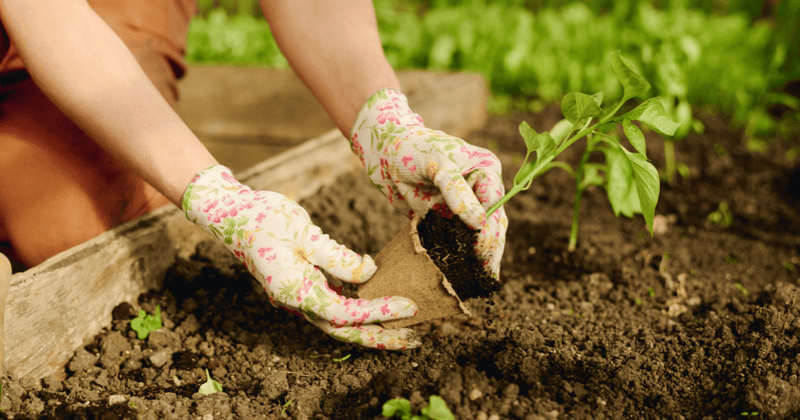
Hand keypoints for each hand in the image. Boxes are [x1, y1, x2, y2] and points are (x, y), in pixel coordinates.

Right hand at [182, 165, 419, 349]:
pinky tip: (380, 305)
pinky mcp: (304, 285)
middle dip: (379, 337)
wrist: (233, 214)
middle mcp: (297, 301)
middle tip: (414, 339)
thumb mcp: (304, 233)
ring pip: (340, 321)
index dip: (378, 312)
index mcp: (294, 292)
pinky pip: (335, 304)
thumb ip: (337, 257)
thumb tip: (369, 273)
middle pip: (344, 330)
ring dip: (371, 327)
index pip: (344, 312)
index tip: (408, 305)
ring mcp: (300, 295)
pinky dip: (359, 309)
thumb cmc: (265, 219)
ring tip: (405, 329)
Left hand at [349, 89, 507, 277]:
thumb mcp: (438, 165)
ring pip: (478, 238)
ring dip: (477, 258)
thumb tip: (480, 222)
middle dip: (489, 250)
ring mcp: (465, 208)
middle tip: (484, 276)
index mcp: (487, 171)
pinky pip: (457, 242)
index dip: (488, 229)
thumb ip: (457, 192)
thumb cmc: (413, 149)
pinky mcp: (447, 220)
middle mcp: (481, 191)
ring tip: (477, 283)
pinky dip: (458, 257)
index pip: (495, 206)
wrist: (384, 153)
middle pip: (492, 225)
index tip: (479, 250)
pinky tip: (461, 277)